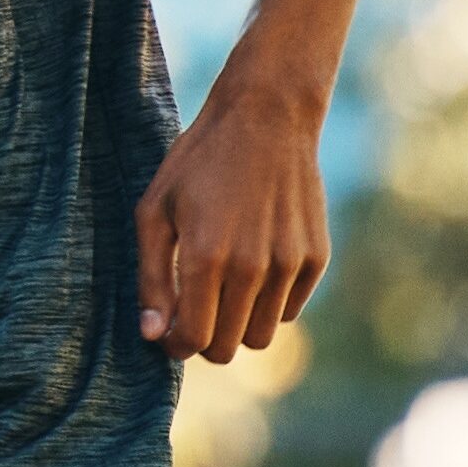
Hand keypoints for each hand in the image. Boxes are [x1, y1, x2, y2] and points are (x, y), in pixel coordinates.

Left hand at [139, 76, 329, 359]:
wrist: (267, 118)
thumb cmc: (198, 162)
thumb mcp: (154, 212)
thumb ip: (151, 279)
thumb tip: (153, 334)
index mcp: (206, 257)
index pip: (194, 339)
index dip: (177, 346)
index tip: (170, 332)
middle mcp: (252, 267)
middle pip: (228, 348)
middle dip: (205, 340)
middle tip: (194, 311)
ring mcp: (290, 263)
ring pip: (262, 336)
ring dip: (239, 325)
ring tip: (223, 291)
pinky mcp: (316, 257)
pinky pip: (289, 310)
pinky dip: (269, 303)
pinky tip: (253, 268)